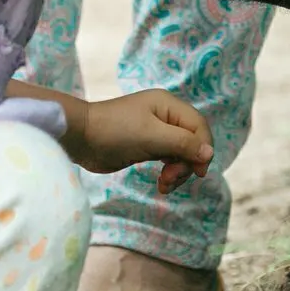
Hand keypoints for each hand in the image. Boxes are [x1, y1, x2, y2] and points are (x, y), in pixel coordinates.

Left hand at [63, 89, 214, 190]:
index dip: (203, 149)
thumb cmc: (115, 132)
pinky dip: (168, 173)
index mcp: (168, 105)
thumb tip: (209, 153)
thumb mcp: (152, 136)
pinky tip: (161, 185)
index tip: (197, 172)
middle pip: (192, 142)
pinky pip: (168, 160)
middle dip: (186, 163)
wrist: (80, 138)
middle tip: (170, 179)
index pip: (199, 126)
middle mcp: (165, 116)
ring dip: (177, 172)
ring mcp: (155, 132)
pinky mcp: (146, 146)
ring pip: (181, 154)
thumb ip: (182, 143)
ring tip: (164, 185)